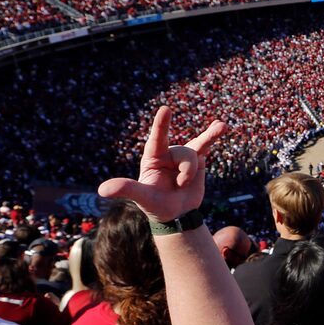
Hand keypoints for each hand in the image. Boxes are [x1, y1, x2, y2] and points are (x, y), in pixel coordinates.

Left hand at [98, 107, 225, 222]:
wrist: (177, 214)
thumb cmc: (156, 205)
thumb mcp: (142, 197)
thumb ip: (125, 189)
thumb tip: (102, 190)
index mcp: (153, 158)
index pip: (158, 139)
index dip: (162, 125)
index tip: (166, 109)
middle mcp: (168, 153)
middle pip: (183, 153)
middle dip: (186, 169)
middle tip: (181, 186)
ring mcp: (184, 156)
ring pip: (195, 151)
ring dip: (193, 168)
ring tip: (192, 176)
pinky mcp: (198, 160)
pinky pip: (206, 145)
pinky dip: (212, 135)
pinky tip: (221, 125)